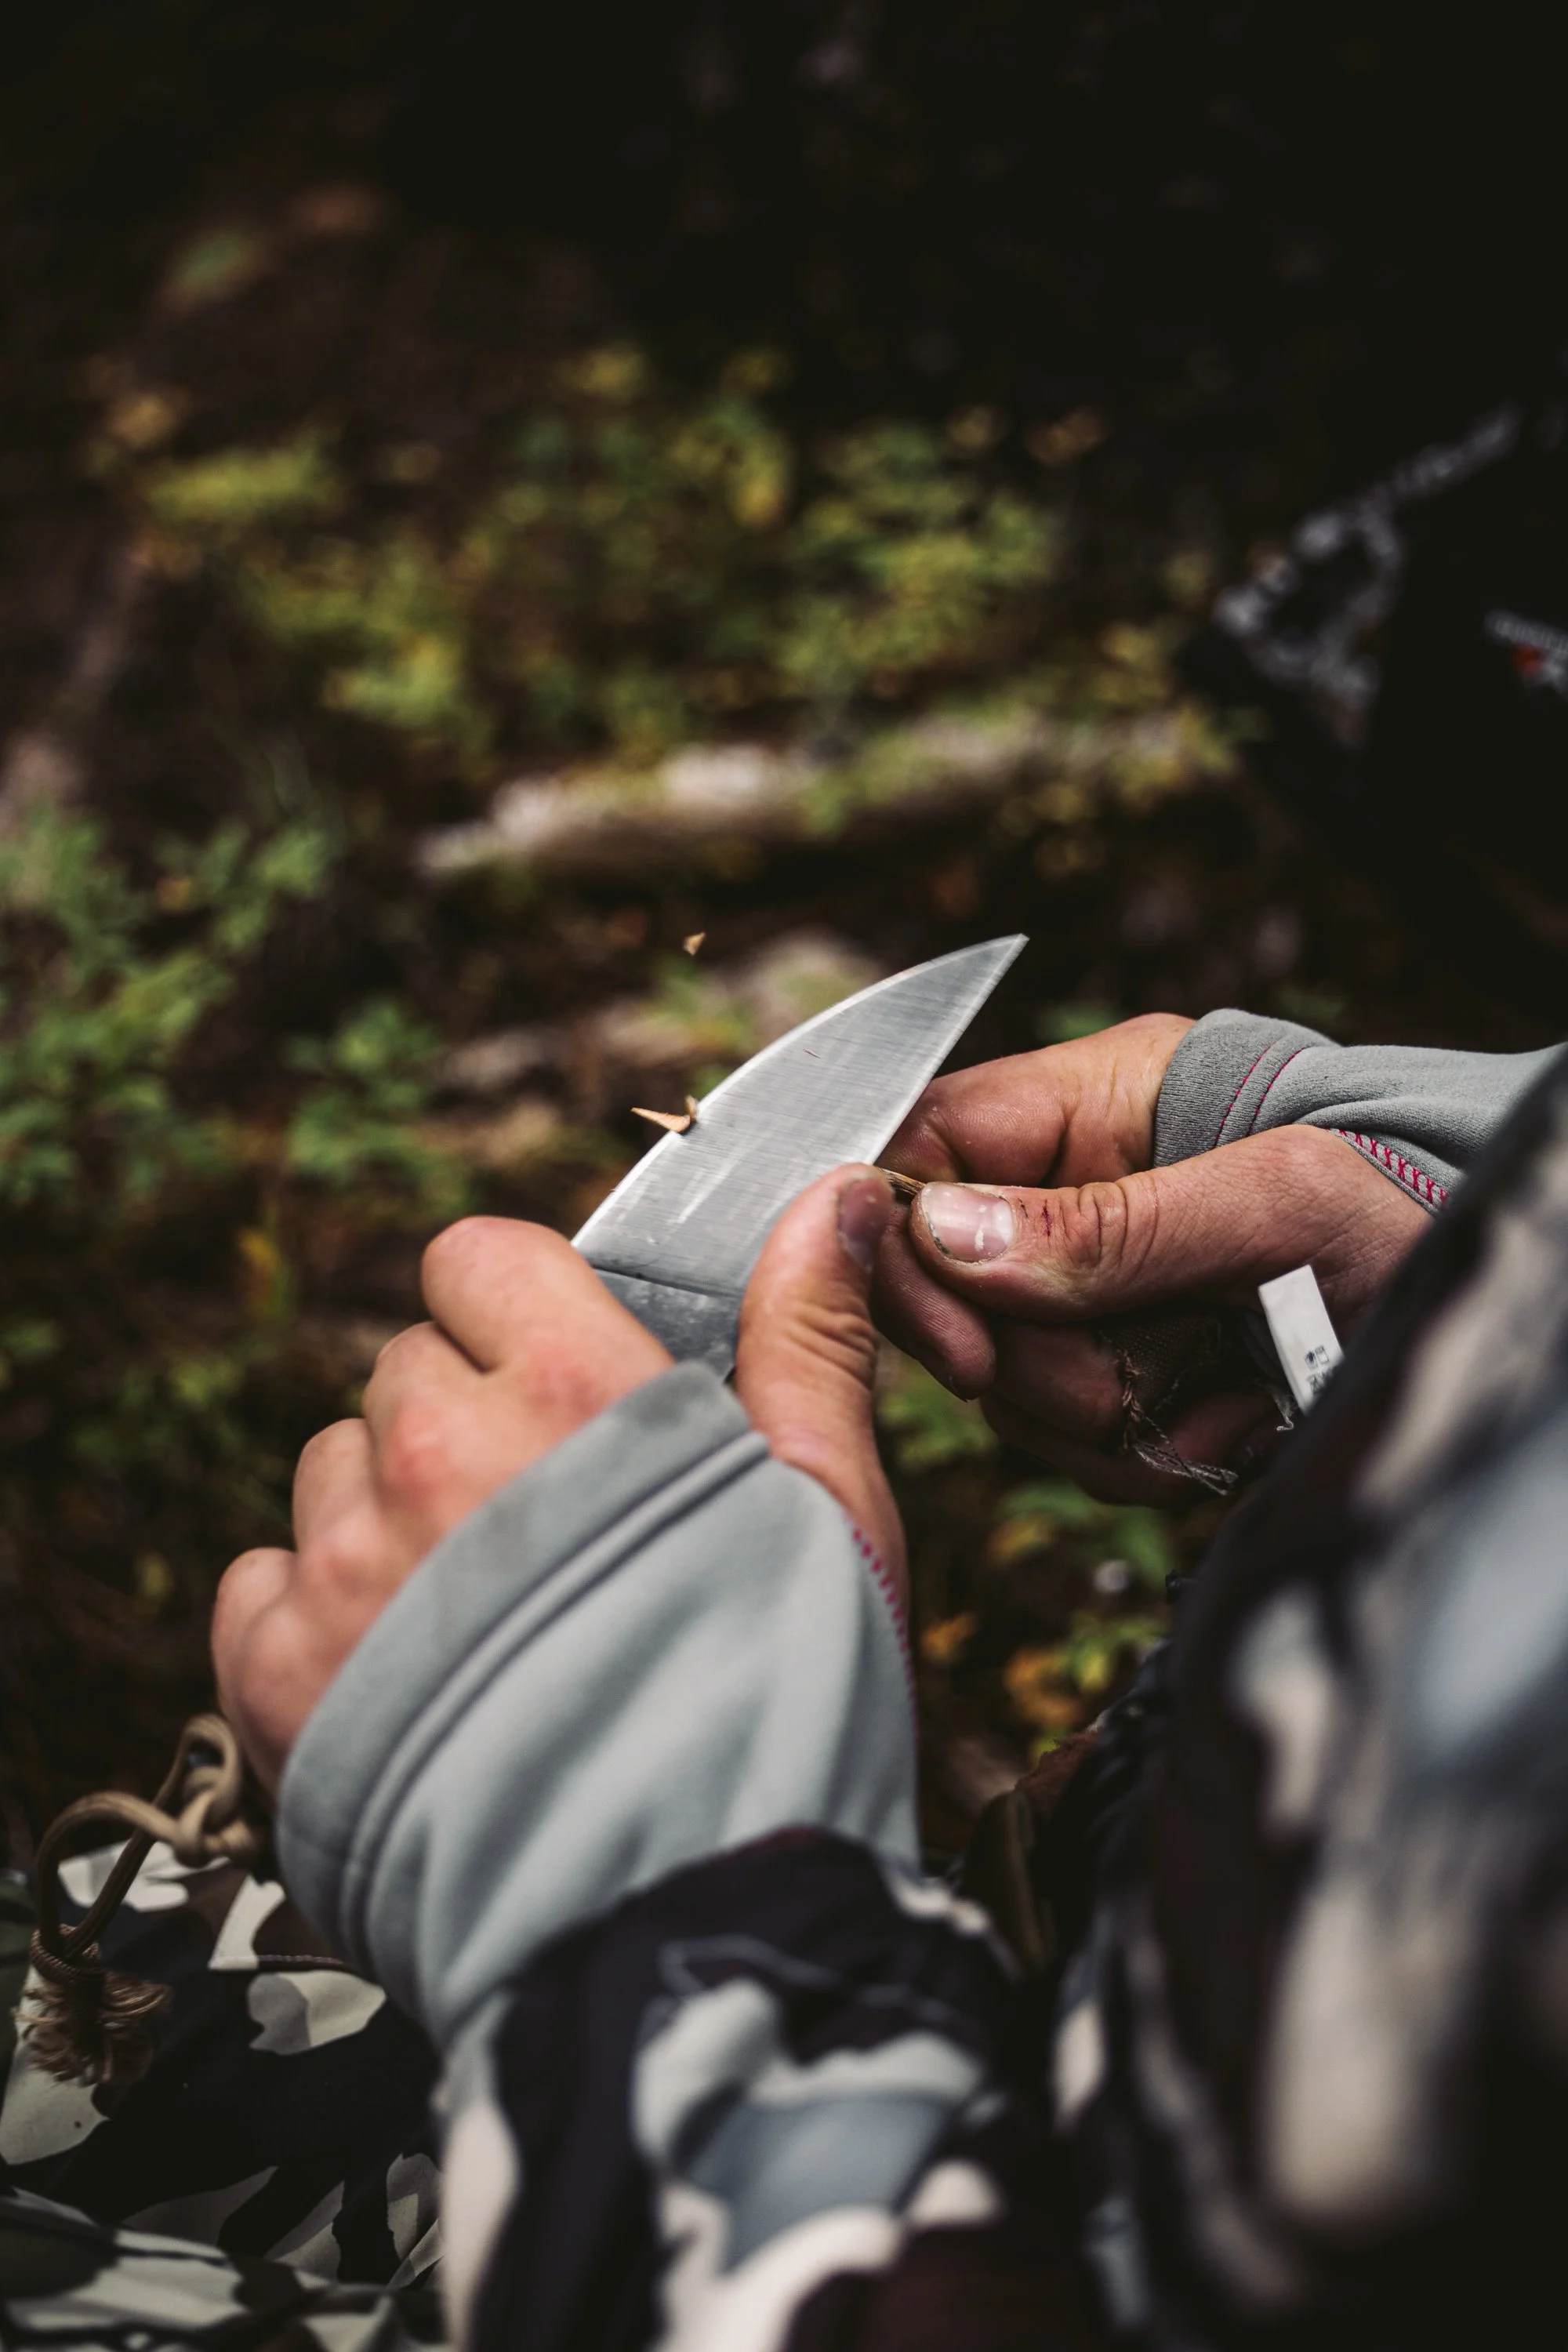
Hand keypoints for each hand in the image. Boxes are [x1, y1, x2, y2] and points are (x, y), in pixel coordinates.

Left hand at [213, 1170, 900, 1787]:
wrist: (685, 1936)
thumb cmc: (780, 1718)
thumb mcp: (829, 1509)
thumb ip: (806, 1340)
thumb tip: (824, 1202)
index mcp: (579, 1393)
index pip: (478, 1256)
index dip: (516, 1311)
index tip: (557, 1380)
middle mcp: (442, 1455)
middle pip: (405, 1367)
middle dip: (468, 1425)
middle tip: (549, 1535)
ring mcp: (346, 1565)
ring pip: (333, 1470)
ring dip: (392, 1520)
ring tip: (486, 1627)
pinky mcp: (276, 1674)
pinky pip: (261, 1580)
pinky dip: (314, 1617)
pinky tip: (409, 1681)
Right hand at [891, 1124, 1429, 1500]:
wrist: (1500, 1314)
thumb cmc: (1410, 1209)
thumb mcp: (1274, 1202)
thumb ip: (1108, 1223)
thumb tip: (945, 1233)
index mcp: (1091, 1108)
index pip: (925, 1151)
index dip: (908, 1248)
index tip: (962, 1342)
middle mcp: (1077, 1202)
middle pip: (958, 1297)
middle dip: (1052, 1356)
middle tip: (1151, 1363)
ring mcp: (1101, 1299)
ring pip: (1016, 1387)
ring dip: (1118, 1411)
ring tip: (1229, 1382)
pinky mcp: (1133, 1383)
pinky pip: (1079, 1446)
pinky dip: (1155, 1452)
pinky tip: (1235, 1415)